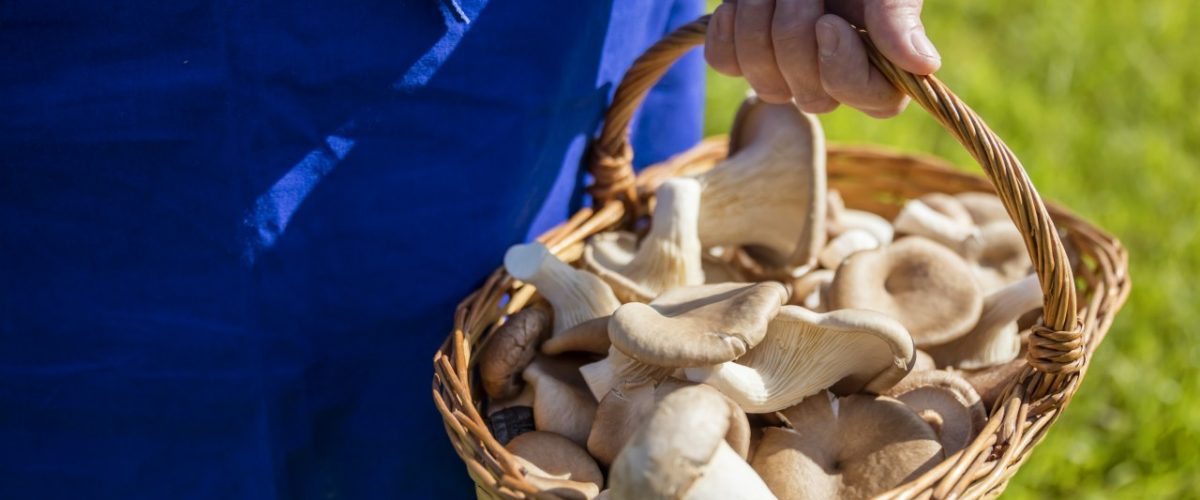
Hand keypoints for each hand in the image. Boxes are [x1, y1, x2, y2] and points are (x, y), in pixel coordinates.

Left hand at [706, 0, 939, 117]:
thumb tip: (923, 65)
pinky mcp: (743, 53)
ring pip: (766, 86)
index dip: (845, 70)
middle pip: (812, 98)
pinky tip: (740, 3)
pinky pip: (727, 63)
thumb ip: (896, 13)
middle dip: (797, 34)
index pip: (874, 101)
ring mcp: (785, 70)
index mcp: (881, 60)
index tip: (829, 22)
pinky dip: (730, 30)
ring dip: (761, 28)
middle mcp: (833, 76)